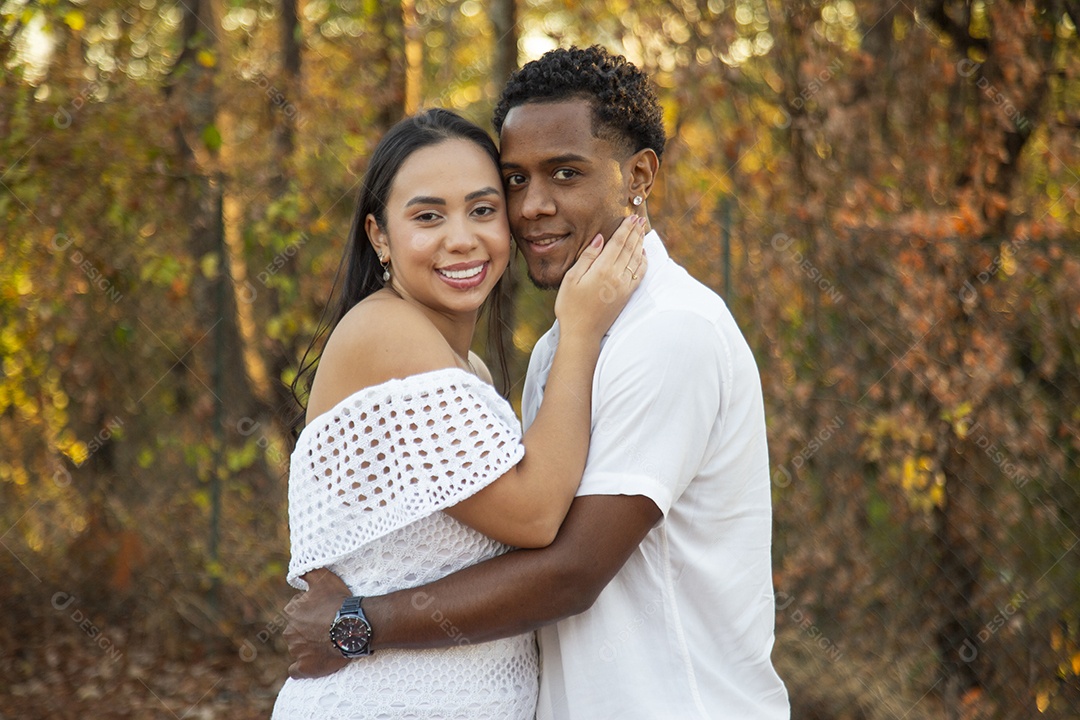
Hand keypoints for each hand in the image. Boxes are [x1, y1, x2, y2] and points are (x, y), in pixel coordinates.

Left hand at [283, 568, 350, 678]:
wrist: (353, 627)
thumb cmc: (338, 602)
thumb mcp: (323, 579)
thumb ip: (308, 572)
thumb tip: (298, 572)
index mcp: (292, 611)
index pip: (296, 608)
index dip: (311, 608)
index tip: (323, 609)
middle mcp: (290, 631)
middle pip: (296, 628)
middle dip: (307, 628)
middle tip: (326, 626)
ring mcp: (297, 651)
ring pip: (298, 647)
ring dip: (308, 645)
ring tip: (327, 642)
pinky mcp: (305, 667)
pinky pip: (296, 670)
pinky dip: (301, 668)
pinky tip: (310, 664)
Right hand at [554, 215, 647, 339]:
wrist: (582, 333)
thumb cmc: (570, 306)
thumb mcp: (571, 279)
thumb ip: (587, 257)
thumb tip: (600, 238)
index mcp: (602, 269)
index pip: (618, 243)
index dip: (625, 229)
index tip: (631, 217)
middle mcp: (617, 276)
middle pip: (630, 248)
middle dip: (635, 232)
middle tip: (639, 220)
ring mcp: (624, 286)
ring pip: (636, 259)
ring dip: (640, 244)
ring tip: (642, 232)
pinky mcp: (627, 295)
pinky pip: (640, 274)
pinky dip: (643, 261)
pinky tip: (642, 254)